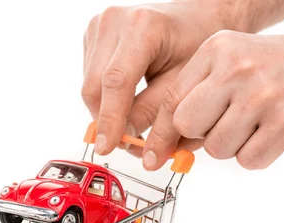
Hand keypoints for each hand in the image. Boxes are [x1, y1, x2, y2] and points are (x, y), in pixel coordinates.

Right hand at [82, 2, 232, 155]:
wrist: (193, 16)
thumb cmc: (194, 43)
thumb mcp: (183, 81)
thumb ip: (154, 111)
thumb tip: (126, 139)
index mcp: (143, 26)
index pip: (116, 81)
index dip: (110, 118)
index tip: (108, 146)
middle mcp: (114, 21)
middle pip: (94, 85)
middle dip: (105, 120)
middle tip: (124, 142)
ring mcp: (99, 26)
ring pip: (88, 85)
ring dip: (104, 109)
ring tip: (129, 121)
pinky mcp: (92, 35)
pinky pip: (89, 77)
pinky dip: (103, 95)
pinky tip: (124, 96)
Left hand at [144, 31, 283, 169]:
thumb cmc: (271, 71)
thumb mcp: (229, 68)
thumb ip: (195, 99)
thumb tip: (162, 147)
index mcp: (216, 51)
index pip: (172, 100)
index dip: (160, 133)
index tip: (152, 155)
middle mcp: (237, 69)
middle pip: (187, 124)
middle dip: (200, 134)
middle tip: (223, 124)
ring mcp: (263, 96)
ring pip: (216, 148)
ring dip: (231, 145)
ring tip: (252, 124)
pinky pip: (248, 160)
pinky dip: (256, 155)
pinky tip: (269, 132)